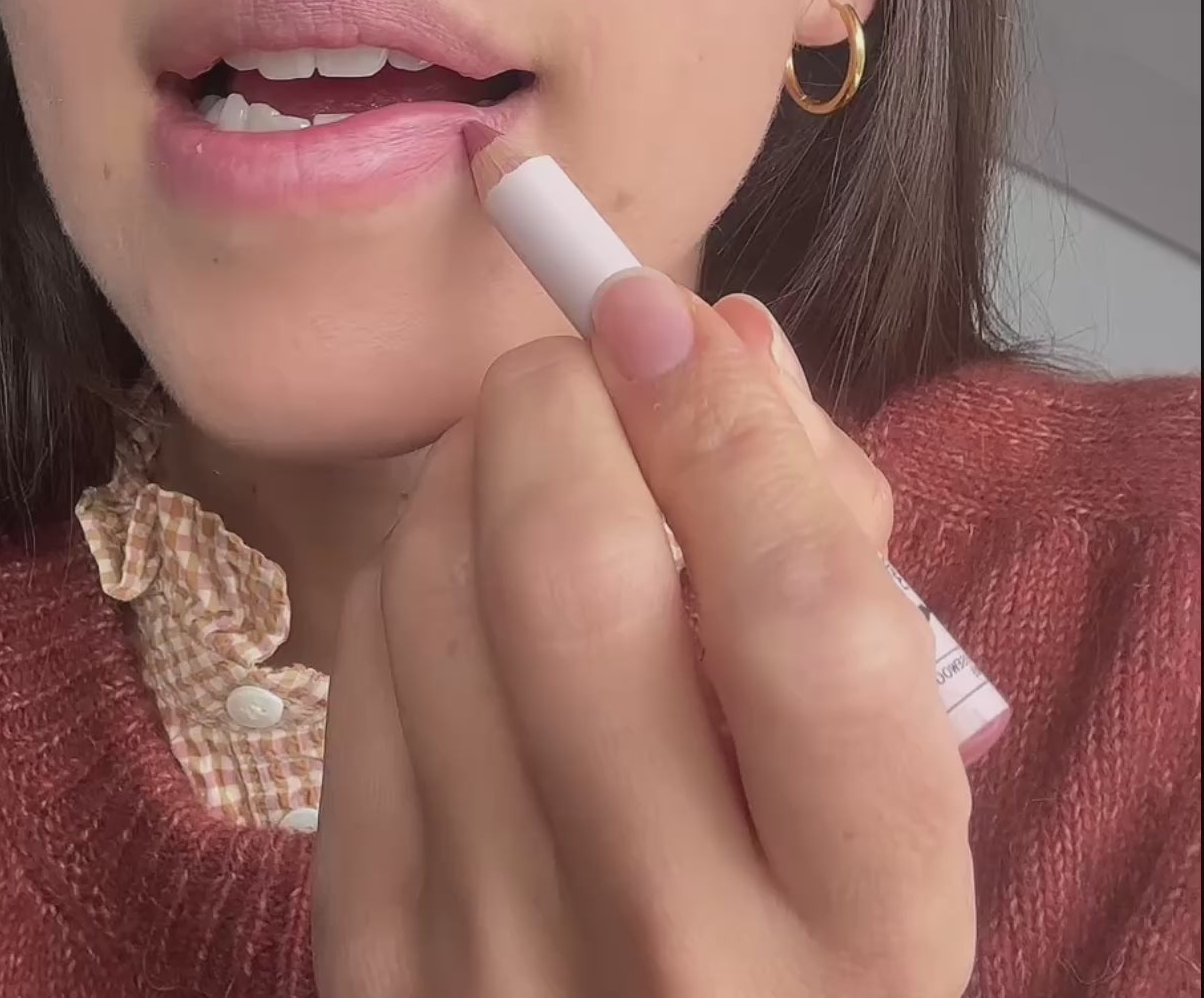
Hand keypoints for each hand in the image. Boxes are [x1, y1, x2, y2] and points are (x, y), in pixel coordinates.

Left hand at [313, 275, 975, 997]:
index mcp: (859, 914)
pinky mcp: (364, 942)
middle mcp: (673, 949)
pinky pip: (359, 659)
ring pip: (430, 588)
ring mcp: (490, 952)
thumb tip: (720, 338)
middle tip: (586, 360)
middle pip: (569, 571)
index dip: (721, 422)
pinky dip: (415, 559)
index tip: (663, 310)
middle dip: (561, 399)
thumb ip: (829, 548)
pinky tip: (470, 570)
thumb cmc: (801, 912)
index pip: (794, 613)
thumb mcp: (883, 775)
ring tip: (538, 460)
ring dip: (477, 462)